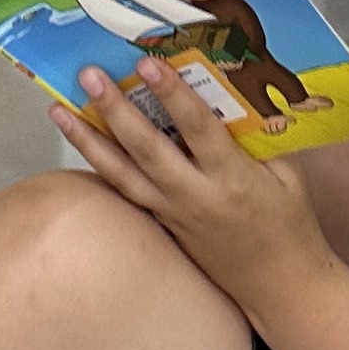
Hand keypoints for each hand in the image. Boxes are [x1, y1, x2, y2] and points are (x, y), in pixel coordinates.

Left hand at [50, 55, 334, 330]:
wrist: (279, 286)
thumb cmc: (289, 224)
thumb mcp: (285, 174)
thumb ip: (255, 137)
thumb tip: (229, 93)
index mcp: (232, 178)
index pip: (197, 128)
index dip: (172, 94)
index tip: (147, 63)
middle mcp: (195, 196)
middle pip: (146, 148)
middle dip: (114, 109)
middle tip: (89, 75)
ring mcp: (172, 214)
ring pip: (122, 174)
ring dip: (88, 140)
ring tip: (59, 110)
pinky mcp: (162, 226)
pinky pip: (127, 192)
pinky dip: (102, 167)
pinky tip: (81, 145)